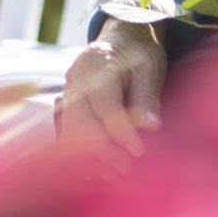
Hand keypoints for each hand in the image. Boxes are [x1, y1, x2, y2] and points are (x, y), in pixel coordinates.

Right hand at [57, 20, 164, 169]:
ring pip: (70, 130)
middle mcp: (75, 77)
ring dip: (91, 156)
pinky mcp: (65, 106)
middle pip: (80, 120)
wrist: (121, 41)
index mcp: (96, 62)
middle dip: (103, 149)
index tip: (138, 151)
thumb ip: (147, 97)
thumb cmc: (139, 55)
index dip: (120, 131)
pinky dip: (82, 154)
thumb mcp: (149, 69)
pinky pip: (68, 133)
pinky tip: (100, 170)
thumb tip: (151, 126)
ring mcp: (66, 91)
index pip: (104, 103)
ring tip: (114, 175)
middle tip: (127, 169)